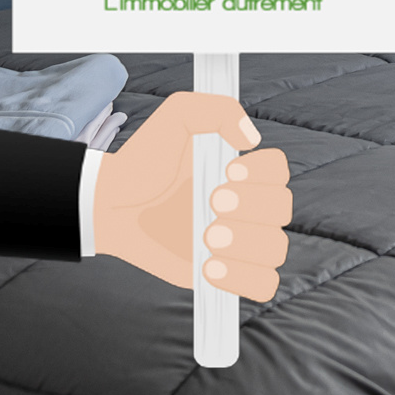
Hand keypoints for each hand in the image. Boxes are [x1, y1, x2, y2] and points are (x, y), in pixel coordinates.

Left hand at [89, 92, 291, 301]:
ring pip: (275, 250)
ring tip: (206, 238)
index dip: (263, 172)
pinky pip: (262, 285)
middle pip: (282, 210)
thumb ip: (218, 108)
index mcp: (244, 172)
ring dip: (246, 244)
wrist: (112, 204)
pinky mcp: (224, 274)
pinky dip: (245, 279)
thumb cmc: (145, 159)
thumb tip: (250, 138)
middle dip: (251, 207)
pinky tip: (210, 267)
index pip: (280, 171)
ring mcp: (239, 243)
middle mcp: (249, 207)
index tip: (227, 170)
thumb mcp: (177, 115)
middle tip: (210, 203)